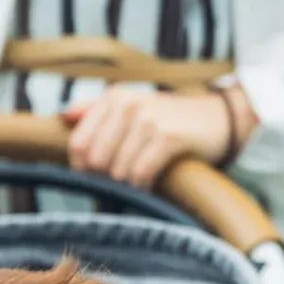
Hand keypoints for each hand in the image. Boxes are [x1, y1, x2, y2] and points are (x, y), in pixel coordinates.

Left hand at [65, 86, 255, 188]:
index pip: (78, 144)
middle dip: (108, 178)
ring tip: (143, 179)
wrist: (219, 118)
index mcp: (113, 98)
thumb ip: (96, 111)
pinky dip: (145, 185)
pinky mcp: (168, 137)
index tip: (99, 177)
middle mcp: (127, 104)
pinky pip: (141, 173)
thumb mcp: (133, 107)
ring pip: (118, 171)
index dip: (83, 169)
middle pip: (95, 161)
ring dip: (130, 184)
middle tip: (125, 180)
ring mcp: (148, 119)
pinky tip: (154, 182)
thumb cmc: (171, 119)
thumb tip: (63, 116)